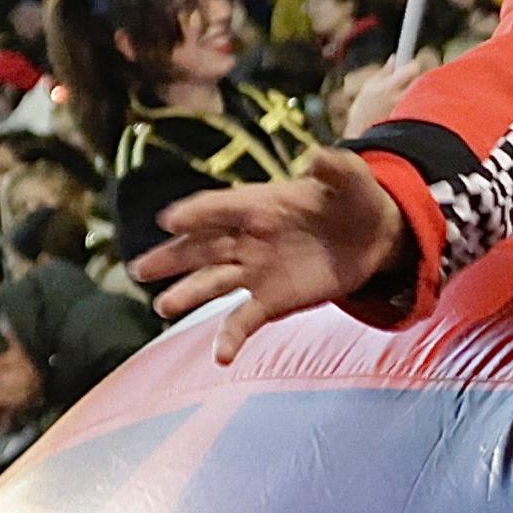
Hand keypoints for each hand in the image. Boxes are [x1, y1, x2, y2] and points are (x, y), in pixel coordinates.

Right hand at [136, 148, 402, 361]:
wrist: (372, 236)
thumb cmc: (354, 200)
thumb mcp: (351, 181)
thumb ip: (336, 170)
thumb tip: (320, 155)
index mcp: (259, 204)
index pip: (220, 207)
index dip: (196, 213)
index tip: (170, 221)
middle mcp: (248, 238)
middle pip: (202, 247)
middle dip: (171, 257)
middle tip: (140, 269)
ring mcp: (256, 271)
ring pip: (213, 282)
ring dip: (188, 294)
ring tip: (163, 307)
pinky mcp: (271, 301)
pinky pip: (244, 319)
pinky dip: (231, 337)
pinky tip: (222, 356)